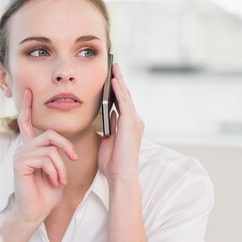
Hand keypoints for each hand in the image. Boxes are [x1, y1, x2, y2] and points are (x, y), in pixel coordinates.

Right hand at [12, 89, 77, 227]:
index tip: (29, 92)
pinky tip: (54, 182)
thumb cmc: (47, 194)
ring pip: (50, 149)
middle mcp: (23, 149)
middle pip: (50, 134)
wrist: (36, 213)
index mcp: (30, 148)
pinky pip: (46, 158)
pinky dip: (55, 171)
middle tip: (74, 159)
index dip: (28, 107)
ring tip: (60, 180)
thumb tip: (69, 147)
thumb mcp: (57, 170)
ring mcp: (20, 155)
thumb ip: (58, 155)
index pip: (27, 123)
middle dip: (67, 147)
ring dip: (61, 166)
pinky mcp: (20, 164)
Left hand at [98, 63, 144, 184]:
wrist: (120, 175)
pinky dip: (119, 90)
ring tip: (113, 68)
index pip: (123, 103)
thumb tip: (106, 117)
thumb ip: (109, 127)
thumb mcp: (108, 141)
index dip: (118, 90)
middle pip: (126, 96)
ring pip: (126, 96)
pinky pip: (124, 102)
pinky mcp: (131, 123)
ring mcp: (134, 121)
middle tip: (114, 66)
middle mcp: (134, 121)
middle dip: (119, 81)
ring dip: (119, 81)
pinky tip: (113, 81)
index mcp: (129, 126)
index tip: (112, 78)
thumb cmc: (113, 163)